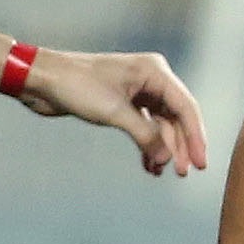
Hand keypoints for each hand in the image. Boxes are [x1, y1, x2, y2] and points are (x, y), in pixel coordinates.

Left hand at [23, 48, 211, 176]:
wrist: (42, 79)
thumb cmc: (77, 86)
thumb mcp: (115, 112)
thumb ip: (145, 135)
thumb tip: (167, 158)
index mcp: (154, 71)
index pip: (185, 107)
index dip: (195, 137)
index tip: (201, 163)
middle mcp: (150, 79)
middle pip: (176, 117)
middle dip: (180, 146)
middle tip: (184, 172)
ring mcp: (137, 91)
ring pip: (161, 124)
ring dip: (163, 148)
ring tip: (164, 172)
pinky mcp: (122, 102)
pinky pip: (144, 127)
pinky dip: (147, 145)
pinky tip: (149, 165)